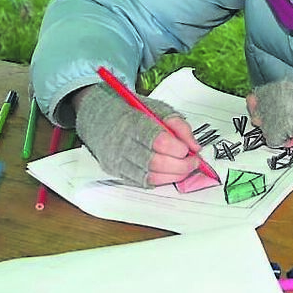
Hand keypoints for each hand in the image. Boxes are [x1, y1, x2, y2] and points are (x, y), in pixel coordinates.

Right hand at [74, 83, 201, 187]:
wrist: (99, 117)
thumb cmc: (130, 112)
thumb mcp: (157, 109)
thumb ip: (179, 125)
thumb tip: (194, 146)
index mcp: (132, 122)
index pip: (158, 140)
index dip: (178, 148)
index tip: (188, 149)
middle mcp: (121, 143)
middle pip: (156, 162)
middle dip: (181, 166)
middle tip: (193, 162)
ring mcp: (117, 160)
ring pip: (150, 176)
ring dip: (173, 176)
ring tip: (183, 168)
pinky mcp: (116, 172)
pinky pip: (142, 183)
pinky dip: (160, 180)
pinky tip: (168, 173)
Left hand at [246, 80, 292, 149]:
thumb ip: (279, 102)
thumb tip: (253, 109)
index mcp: (283, 83)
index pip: (258, 95)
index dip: (264, 109)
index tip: (277, 117)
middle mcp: (277, 92)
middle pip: (258, 113)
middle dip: (270, 124)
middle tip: (292, 126)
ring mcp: (279, 107)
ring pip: (265, 128)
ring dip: (279, 134)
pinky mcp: (283, 122)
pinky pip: (272, 139)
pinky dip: (284, 143)